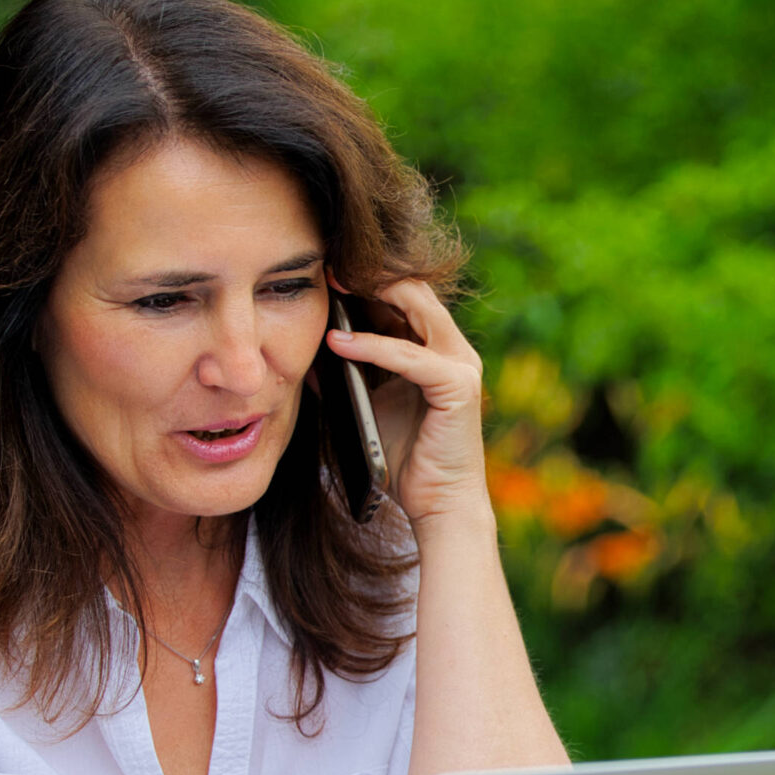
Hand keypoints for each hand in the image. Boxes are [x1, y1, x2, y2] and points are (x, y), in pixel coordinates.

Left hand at [326, 280, 488, 528]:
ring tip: (328, 290)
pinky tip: (337, 342)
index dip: (369, 280)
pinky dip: (371, 346)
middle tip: (326, 270)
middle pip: (413, 291)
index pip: (406, 297)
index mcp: (436, 350)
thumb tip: (313, 354)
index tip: (328, 272)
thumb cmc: (406, 460)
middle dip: (369, 276)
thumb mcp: (370, 406)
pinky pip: (408, 356)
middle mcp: (454, 350)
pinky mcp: (457, 386)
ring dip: (369, 296)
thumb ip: (351, 377)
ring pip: (415, 309)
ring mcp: (460, 365)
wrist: (438, 504)